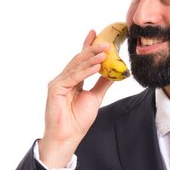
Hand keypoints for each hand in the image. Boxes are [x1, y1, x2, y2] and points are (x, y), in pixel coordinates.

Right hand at [39, 30, 113, 167]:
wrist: (68, 136)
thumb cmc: (77, 120)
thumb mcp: (95, 97)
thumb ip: (102, 83)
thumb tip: (113, 72)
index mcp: (73, 80)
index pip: (81, 60)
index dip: (88, 46)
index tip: (96, 33)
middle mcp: (64, 79)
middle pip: (79, 60)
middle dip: (93, 49)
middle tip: (106, 42)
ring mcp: (58, 83)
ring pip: (76, 66)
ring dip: (91, 58)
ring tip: (105, 52)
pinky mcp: (55, 88)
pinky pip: (73, 77)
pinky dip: (85, 71)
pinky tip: (96, 66)